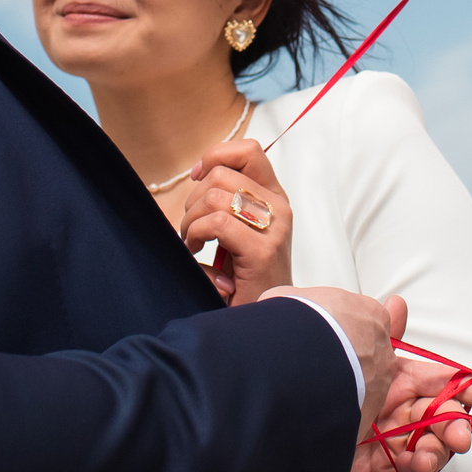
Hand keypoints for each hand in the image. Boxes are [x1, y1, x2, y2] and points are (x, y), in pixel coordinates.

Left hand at [180, 139, 291, 304]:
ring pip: (215, 196)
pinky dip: (196, 234)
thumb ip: (227, 197)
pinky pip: (217, 223)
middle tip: (192, 227)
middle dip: (194, 198)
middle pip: (221, 173)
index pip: (249, 150)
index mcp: (275, 197)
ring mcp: (275, 229)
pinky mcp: (262, 251)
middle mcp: (280, 208)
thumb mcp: (238, 229)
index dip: (216, 156)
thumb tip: (198, 172)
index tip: (197, 177)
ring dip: (191, 220)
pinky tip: (195, 250)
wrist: (265, 321)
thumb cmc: (245, 278)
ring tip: (193, 241)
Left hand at [262, 288, 471, 471]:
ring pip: (428, 449)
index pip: (442, 381)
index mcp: (386, 373)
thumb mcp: (348, 321)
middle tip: (469, 432)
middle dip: (464, 423)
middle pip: (440, 419)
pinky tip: (422, 459)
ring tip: (447, 444)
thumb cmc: (311, 346)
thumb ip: (381, 323)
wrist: (270, 386)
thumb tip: (399, 307)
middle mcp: (383, 408)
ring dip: (444, 446)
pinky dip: (419, 470)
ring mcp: (372, 443)